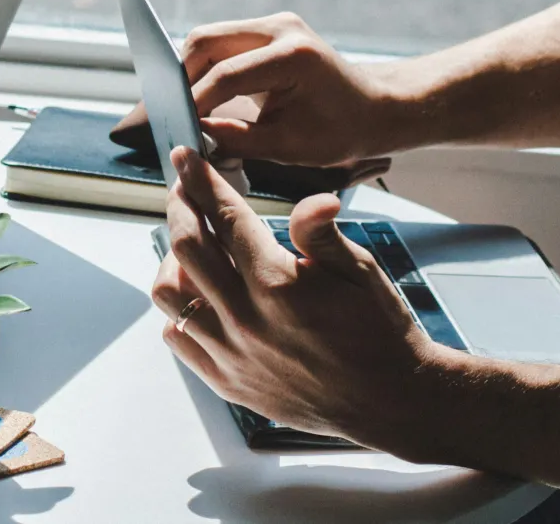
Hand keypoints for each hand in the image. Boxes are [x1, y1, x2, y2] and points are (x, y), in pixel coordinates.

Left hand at [151, 146, 451, 446]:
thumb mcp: (361, 271)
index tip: (187, 157)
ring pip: (169, 294)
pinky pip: (178, 338)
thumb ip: (322, 233)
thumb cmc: (379, 330)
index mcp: (277, 284)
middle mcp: (245, 319)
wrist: (389, 401)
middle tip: (183, 191)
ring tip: (191, 246)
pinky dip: (178, 311)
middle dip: (179, 208)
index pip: (225, 217)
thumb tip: (314, 198)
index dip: (201, 180)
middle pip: (185, 248)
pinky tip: (199, 296)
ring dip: (173, 261)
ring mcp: (231, 354)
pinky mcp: (227, 381)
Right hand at [181, 12, 422, 166]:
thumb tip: (194, 136)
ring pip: (209, 39)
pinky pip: (223, 44)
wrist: (375, 107)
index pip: (225, 75)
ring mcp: (274, 25)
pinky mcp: (267, 31)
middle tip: (172, 113)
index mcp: (292, 56)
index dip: (194, 103)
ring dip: (191, 71)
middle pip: (206, 41)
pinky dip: (206, 68)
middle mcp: (280, 29)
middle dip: (182, 78)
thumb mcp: (290, 146)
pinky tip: (202, 97)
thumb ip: (237, 140)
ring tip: (185, 107)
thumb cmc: (342, 130)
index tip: (177, 128)